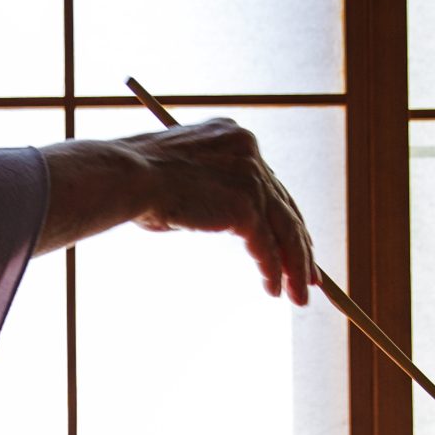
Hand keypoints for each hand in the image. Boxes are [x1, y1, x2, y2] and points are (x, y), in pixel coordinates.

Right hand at [35, 121, 316, 303]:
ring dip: (294, 267)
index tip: (294, 243)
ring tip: (298, 296)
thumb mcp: (181, 176)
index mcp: (234, 138)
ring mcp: (251, 177)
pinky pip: (268, 246)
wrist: (124, 178)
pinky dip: (273, 272)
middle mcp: (249, 150)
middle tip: (310, 276)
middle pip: (285, 205)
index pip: (270, 183)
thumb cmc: (136, 182)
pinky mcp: (246, 204)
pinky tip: (274, 291)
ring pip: (286, 229)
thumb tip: (225, 218)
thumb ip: (209, 189)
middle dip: (300, 246)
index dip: (284, 217)